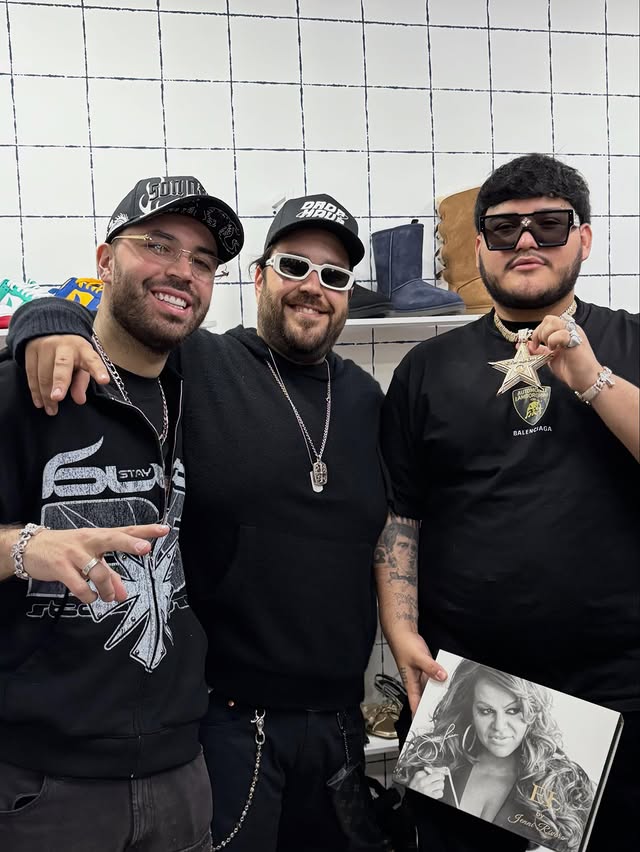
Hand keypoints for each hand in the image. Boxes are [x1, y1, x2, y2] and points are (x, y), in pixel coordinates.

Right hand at [21, 523, 169, 602]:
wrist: (28, 547)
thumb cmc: (65, 550)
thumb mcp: (89, 559)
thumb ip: (109, 576)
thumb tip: (123, 596)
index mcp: (98, 536)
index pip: (125, 530)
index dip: (145, 531)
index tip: (164, 530)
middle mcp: (88, 540)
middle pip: (112, 538)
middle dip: (130, 544)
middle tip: (146, 548)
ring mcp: (74, 553)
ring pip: (98, 571)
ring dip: (108, 589)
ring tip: (109, 597)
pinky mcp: (60, 567)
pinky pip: (79, 585)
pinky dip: (88, 595)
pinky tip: (90, 597)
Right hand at [25, 335, 109, 414]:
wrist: (49, 329)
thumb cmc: (72, 353)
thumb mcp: (82, 364)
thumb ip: (82, 382)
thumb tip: (80, 400)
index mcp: (83, 349)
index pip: (92, 360)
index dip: (98, 370)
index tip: (104, 380)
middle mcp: (64, 346)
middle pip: (62, 365)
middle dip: (60, 382)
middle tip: (57, 398)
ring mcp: (45, 346)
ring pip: (44, 372)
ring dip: (46, 394)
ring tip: (51, 409)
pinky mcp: (30, 350)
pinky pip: (31, 373)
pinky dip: (35, 390)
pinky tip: (39, 402)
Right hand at [391, 633, 447, 713]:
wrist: (403, 633)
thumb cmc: (404, 645)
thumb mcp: (418, 657)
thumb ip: (431, 667)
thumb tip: (442, 677)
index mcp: (410, 683)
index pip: (414, 704)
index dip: (419, 716)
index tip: (425, 728)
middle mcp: (416, 682)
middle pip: (425, 699)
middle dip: (432, 708)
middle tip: (444, 719)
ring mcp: (422, 676)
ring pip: (432, 688)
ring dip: (438, 694)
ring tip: (450, 704)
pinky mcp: (427, 669)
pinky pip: (435, 678)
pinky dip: (441, 681)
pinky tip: (449, 682)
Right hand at [411, 767, 446, 798]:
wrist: (410, 799)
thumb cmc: (415, 789)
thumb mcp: (418, 778)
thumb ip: (427, 772)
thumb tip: (441, 769)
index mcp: (419, 775)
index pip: (433, 769)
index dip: (439, 771)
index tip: (442, 771)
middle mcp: (423, 781)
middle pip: (439, 775)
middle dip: (440, 779)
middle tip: (437, 781)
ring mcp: (427, 789)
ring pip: (441, 784)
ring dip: (440, 787)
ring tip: (435, 788)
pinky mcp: (431, 796)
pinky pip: (440, 793)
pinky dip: (439, 793)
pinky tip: (434, 793)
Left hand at [529, 315, 600, 393]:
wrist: (585, 380)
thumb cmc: (571, 369)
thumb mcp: (550, 358)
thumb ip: (539, 350)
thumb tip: (525, 345)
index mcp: (564, 331)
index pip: (547, 321)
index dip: (537, 331)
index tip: (534, 344)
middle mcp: (570, 329)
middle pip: (549, 319)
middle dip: (540, 332)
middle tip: (541, 346)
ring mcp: (574, 333)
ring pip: (554, 322)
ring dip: (546, 335)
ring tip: (550, 348)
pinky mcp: (576, 341)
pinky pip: (562, 333)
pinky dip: (553, 341)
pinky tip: (556, 350)